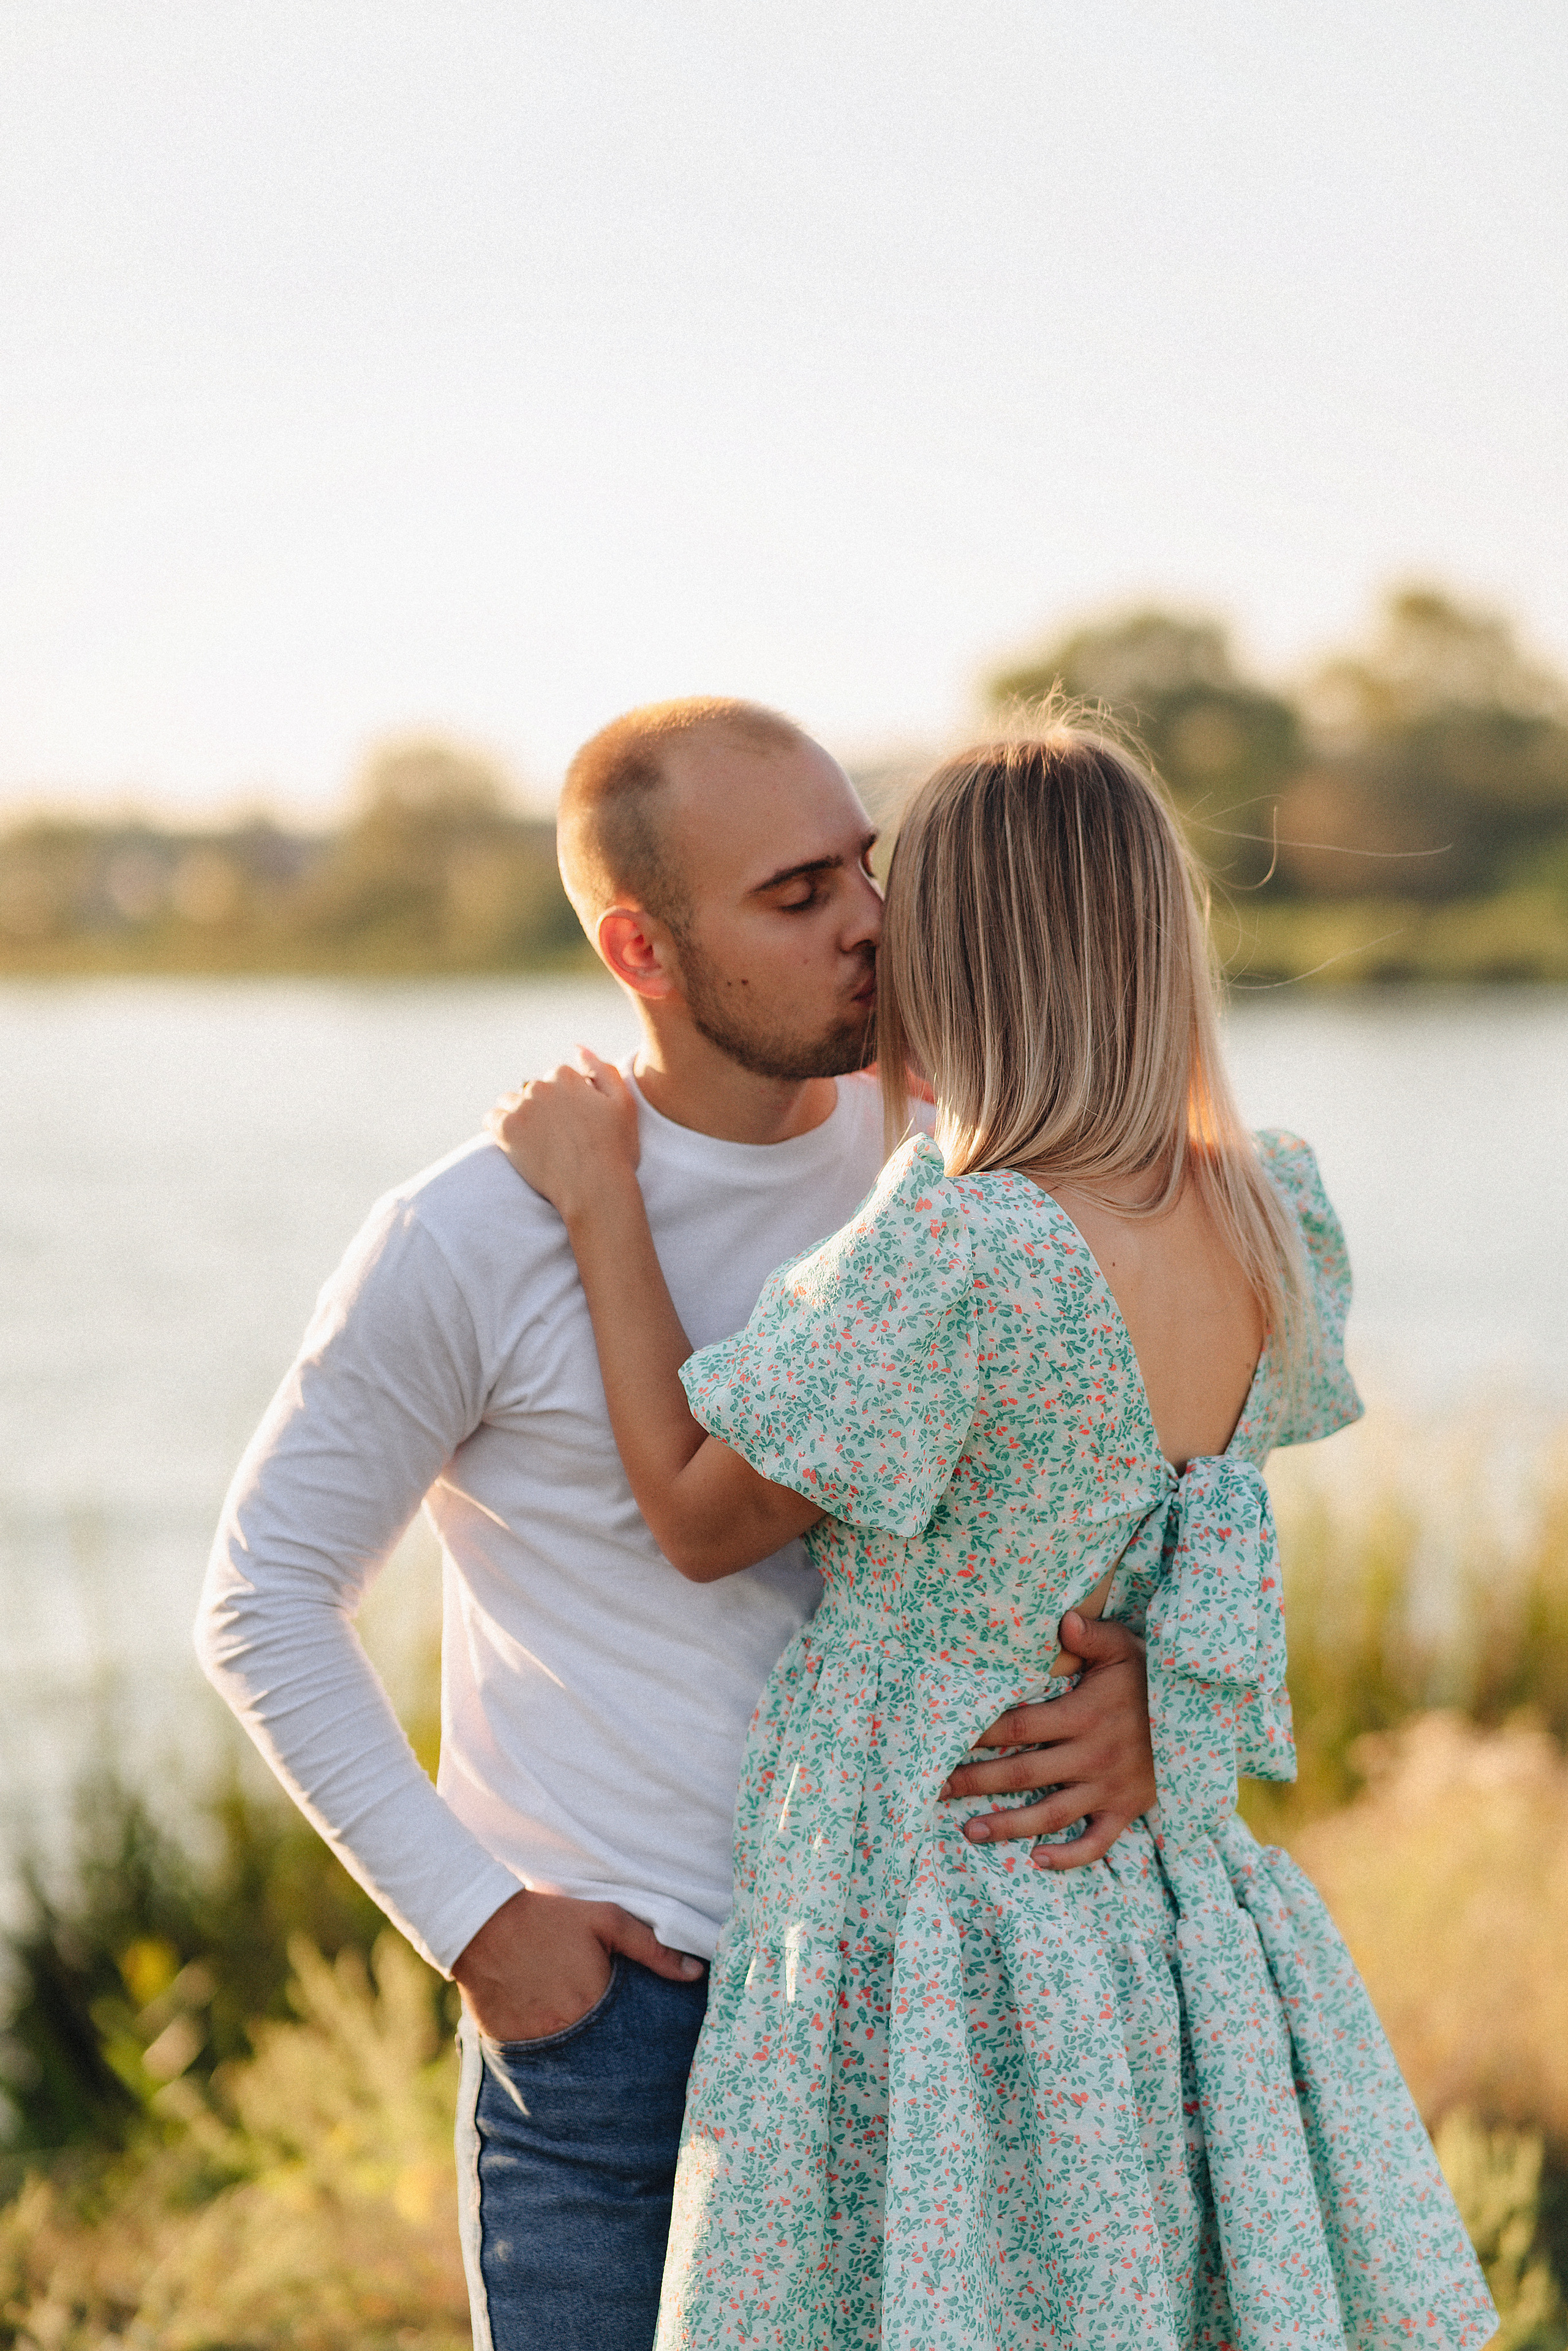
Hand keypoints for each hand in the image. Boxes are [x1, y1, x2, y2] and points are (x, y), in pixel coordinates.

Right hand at [451, 1886, 704, 2042]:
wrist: (482, 1922)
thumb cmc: (550, 1917)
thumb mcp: (607, 1920)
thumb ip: (652, 1948)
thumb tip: (696, 1972)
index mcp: (595, 2005)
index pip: (631, 2042)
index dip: (642, 2049)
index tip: (649, 2054)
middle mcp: (567, 2032)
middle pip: (602, 2059)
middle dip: (613, 2059)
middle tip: (620, 2058)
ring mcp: (535, 2045)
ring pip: (569, 2065)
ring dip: (581, 2061)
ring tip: (588, 2054)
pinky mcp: (508, 2048)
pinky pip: (535, 2063)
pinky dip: (547, 2055)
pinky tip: (551, 2040)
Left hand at [486, 1047, 639, 1223]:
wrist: (595, 1188)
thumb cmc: (614, 1149)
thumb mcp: (623, 1103)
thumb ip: (602, 1070)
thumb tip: (577, 1047)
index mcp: (567, 1076)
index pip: (558, 1078)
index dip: (568, 1100)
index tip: (575, 1122)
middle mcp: (540, 1087)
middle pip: (533, 1089)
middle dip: (542, 1107)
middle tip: (557, 1136)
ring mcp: (521, 1108)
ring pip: (510, 1101)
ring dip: (519, 1115)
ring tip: (537, 1141)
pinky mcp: (505, 1130)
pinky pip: (491, 1119)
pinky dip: (500, 1128)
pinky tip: (517, 1144)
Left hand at [941, 1614, 1154, 1869]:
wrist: (1208, 1716)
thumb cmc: (1155, 1677)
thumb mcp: (1126, 1648)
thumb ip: (1090, 1635)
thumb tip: (1062, 1617)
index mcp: (1085, 1714)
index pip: (1019, 1727)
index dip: (980, 1734)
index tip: (945, 1737)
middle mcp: (1093, 1755)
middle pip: (1023, 1773)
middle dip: (976, 1782)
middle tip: (936, 1788)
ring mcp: (1109, 1787)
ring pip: (1050, 1813)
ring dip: (1008, 1826)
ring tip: (968, 1832)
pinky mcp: (1127, 1810)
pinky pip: (1096, 1842)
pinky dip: (1069, 1856)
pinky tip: (1037, 1861)